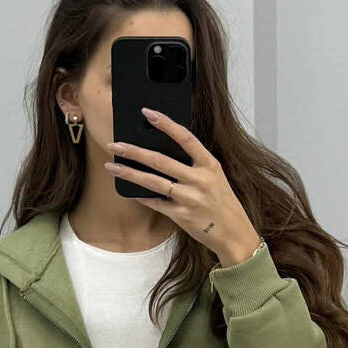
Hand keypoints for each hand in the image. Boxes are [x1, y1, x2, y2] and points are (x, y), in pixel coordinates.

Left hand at [103, 108, 261, 266]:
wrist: (234, 233)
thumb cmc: (222, 203)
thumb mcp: (215, 178)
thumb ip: (195, 165)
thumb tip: (165, 152)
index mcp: (210, 165)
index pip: (185, 138)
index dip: (166, 124)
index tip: (147, 113)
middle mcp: (199, 180)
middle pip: (160, 160)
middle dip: (134, 151)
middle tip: (115, 145)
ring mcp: (189, 198)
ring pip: (152, 181)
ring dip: (129, 173)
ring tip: (113, 166)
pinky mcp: (181, 215)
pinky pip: (156, 202)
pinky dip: (142, 196)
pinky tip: (130, 191)